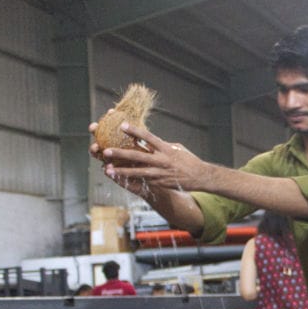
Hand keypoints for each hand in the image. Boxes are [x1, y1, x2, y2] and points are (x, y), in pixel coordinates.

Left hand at [90, 122, 210, 192]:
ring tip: (107, 169)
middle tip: (106, 151)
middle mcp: (162, 160)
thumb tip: (149, 141)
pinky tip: (119, 179)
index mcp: (166, 149)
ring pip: (137, 172)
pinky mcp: (159, 183)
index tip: (122, 125)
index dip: (135, 131)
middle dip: (121, 154)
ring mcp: (160, 173)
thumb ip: (162, 145)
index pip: (148, 137)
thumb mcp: (177, 149)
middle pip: (137, 156)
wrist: (201, 177)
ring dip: (121, 171)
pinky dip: (130, 180)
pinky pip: (142, 181)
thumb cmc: (189, 160)